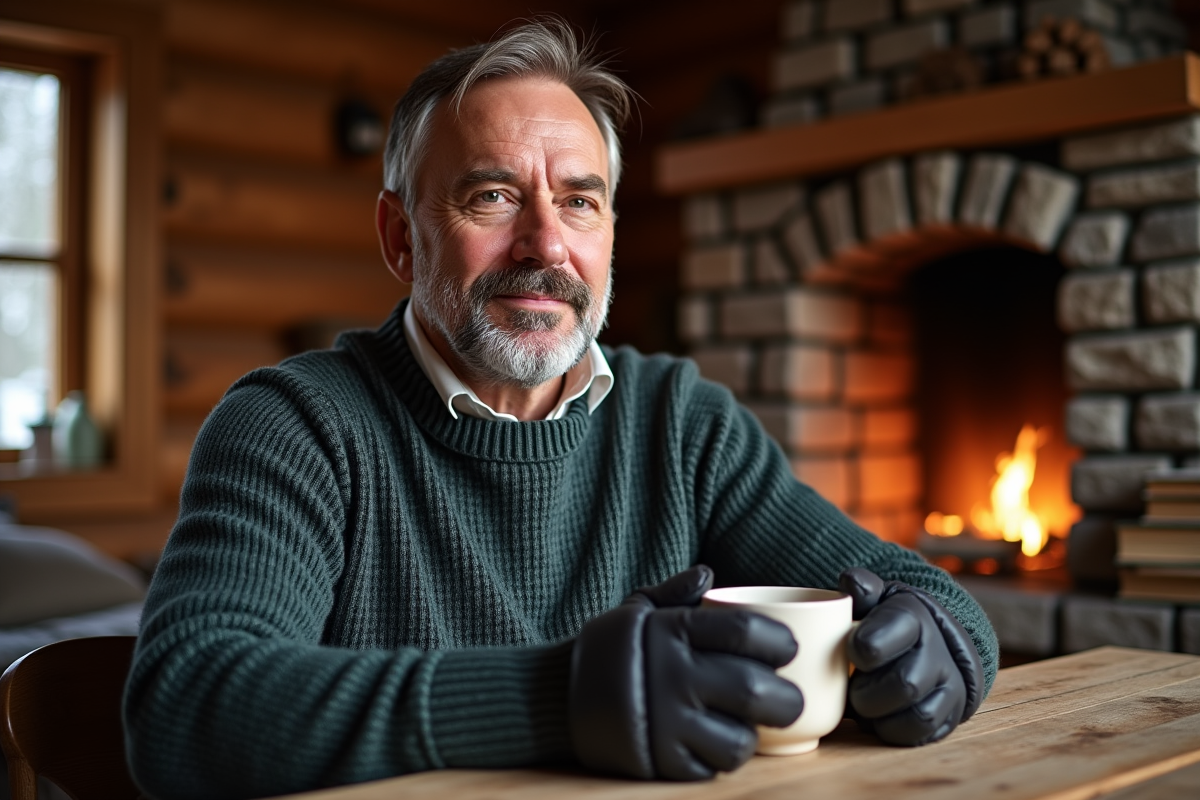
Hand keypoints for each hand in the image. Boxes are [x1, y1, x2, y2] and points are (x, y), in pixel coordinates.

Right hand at [569, 566, 803, 779]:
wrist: (551, 696)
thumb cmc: (607, 650)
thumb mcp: (635, 611)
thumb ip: (674, 593)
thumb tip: (708, 575)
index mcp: (671, 630)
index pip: (745, 631)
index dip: (778, 641)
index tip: (787, 649)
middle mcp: (672, 676)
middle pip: (754, 690)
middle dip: (785, 699)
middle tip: (788, 700)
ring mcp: (665, 722)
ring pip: (739, 740)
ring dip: (751, 736)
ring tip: (745, 727)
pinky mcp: (658, 760)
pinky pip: (711, 768)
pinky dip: (718, 759)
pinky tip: (710, 743)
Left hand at [838, 567, 983, 746]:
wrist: (929, 640)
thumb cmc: (885, 620)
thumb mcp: (875, 598)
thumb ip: (861, 588)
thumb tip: (852, 581)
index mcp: (913, 616)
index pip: (894, 632)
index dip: (864, 647)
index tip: (852, 651)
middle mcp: (938, 651)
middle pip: (906, 684)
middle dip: (868, 693)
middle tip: (852, 686)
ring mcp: (948, 684)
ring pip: (918, 713)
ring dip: (880, 715)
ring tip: (863, 704)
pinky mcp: (949, 713)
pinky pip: (922, 733)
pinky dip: (892, 730)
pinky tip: (878, 718)